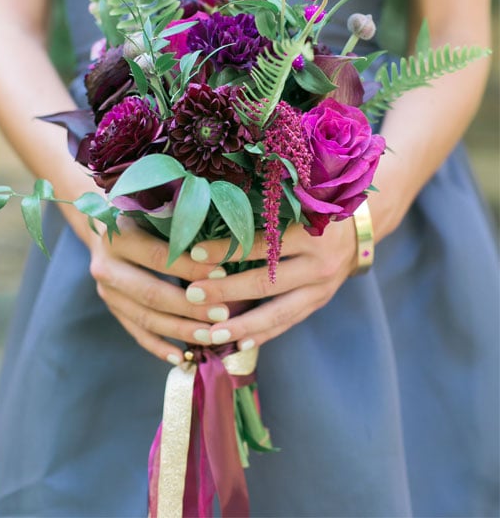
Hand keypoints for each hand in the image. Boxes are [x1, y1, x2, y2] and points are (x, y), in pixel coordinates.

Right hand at [87, 217, 232, 364]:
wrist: (104, 226)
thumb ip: (180, 228)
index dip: (191, 268)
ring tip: (211, 337)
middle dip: (189, 307)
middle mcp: (105, 266)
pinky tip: (182, 357)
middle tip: (222, 314)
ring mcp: (105, 291)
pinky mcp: (112, 307)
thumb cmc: (142, 214)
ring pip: (145, 317)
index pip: (159, 256)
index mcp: (117, 236)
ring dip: (180, 330)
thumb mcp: (154, 212)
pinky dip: (159, 347)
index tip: (223, 274)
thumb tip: (224, 251)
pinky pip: (136, 332)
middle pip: (151, 293)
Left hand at [183, 217, 358, 350]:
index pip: (261, 244)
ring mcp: (320, 289)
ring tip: (212, 334)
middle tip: (193, 295)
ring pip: (277, 312)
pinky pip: (288, 323)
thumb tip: (214, 221)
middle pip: (266, 282)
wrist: (359, 232)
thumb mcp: (297, 207)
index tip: (195, 253)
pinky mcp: (318, 304)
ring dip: (242, 325)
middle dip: (226, 291)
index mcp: (310, 233)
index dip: (227, 249)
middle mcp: (317, 264)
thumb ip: (263, 215)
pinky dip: (263, 334)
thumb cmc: (316, 212)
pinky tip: (238, 344)